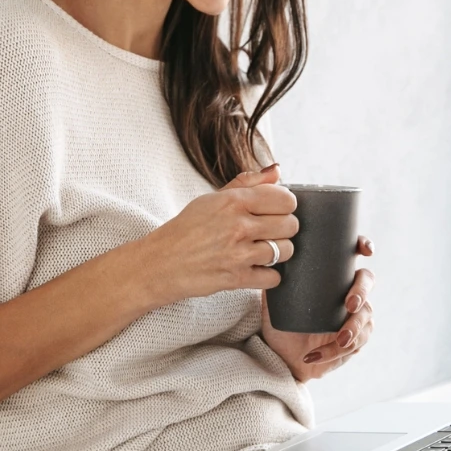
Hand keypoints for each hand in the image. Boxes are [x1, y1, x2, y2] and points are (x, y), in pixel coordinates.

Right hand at [140, 162, 297, 302]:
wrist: (160, 263)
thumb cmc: (185, 229)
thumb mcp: (212, 198)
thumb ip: (247, 183)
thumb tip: (276, 171)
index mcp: (233, 201)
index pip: (285, 199)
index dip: (285, 204)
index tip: (277, 209)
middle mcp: (238, 226)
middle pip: (290, 225)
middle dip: (284, 228)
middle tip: (270, 230)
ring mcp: (238, 254)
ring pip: (286, 251)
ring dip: (279, 251)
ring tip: (263, 249)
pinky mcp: (236, 279)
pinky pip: (273, 278)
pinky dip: (269, 275)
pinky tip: (256, 268)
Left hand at [260, 234, 374, 382]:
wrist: (282, 355)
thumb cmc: (282, 322)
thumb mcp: (275, 297)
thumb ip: (274, 278)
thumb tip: (268, 256)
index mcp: (332, 275)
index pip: (353, 254)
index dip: (364, 246)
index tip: (366, 251)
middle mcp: (348, 292)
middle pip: (367, 282)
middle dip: (361, 293)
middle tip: (349, 304)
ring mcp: (354, 316)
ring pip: (365, 318)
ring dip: (353, 329)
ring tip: (339, 340)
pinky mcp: (354, 341)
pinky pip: (354, 345)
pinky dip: (333, 351)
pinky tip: (316, 355)